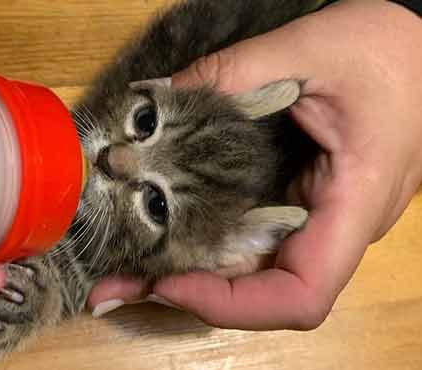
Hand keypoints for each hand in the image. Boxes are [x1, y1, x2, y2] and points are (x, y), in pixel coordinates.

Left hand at [88, 0, 421, 329]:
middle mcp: (337, 226)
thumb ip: (232, 74)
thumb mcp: (307, 50)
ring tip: (127, 263)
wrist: (421, 44)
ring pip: (252, 268)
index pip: (301, 294)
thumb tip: (156, 100)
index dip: (232, 304)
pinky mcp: (305, 202)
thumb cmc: (385, 47)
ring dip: (190, 268)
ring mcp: (321, 218)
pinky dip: (208, 239)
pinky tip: (166, 230)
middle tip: (117, 279)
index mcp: (354, 201)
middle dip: (187, 288)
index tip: (168, 280)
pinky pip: (254, 237)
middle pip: (261, 289)